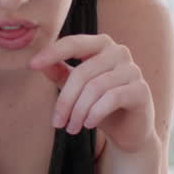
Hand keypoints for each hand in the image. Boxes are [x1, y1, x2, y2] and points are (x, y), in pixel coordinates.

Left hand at [30, 34, 155, 153]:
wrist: (128, 131)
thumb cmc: (99, 105)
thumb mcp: (76, 89)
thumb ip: (60, 72)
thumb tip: (37, 63)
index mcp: (101, 45)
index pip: (74, 43)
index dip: (52, 53)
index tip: (32, 65)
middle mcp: (119, 52)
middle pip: (82, 73)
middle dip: (66, 101)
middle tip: (57, 122)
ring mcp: (133, 70)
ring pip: (96, 87)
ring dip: (79, 112)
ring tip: (72, 128)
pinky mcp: (141, 90)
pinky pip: (113, 97)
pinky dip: (96, 113)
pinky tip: (89, 125)